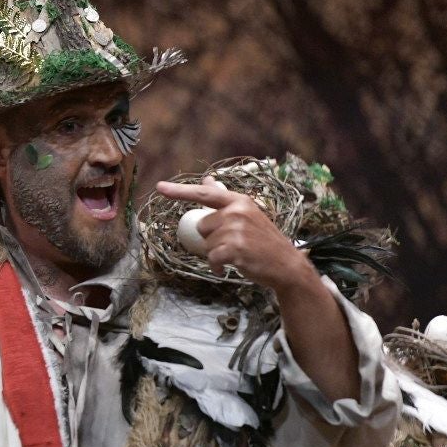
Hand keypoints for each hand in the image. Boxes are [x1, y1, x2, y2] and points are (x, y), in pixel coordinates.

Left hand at [155, 177, 313, 292]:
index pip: (205, 194)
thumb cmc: (264, 241)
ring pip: (206, 243)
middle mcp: (237, 211)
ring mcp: (236, 229)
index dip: (180, 191)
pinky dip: (217, 266)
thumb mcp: (247, 214)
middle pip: (201, 226)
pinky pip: (211, 258)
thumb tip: (207, 180)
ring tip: (236, 254)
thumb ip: (225, 199)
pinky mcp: (235, 248)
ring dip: (216, 253)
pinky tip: (230, 266)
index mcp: (239, 201)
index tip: (160, 187)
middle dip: (212, 238)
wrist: (286, 265)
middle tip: (234, 243)